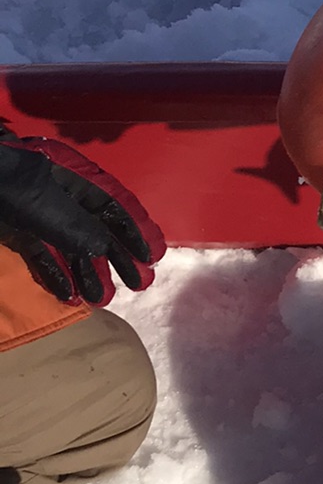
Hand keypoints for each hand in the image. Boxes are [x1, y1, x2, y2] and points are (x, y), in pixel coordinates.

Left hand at [0, 137, 156, 303]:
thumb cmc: (9, 187)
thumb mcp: (47, 206)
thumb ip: (78, 228)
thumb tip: (106, 249)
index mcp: (73, 184)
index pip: (111, 209)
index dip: (132, 233)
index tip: (149, 258)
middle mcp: (59, 201)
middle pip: (95, 231)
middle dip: (115, 259)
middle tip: (136, 286)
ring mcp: (36, 218)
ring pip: (70, 248)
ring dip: (87, 273)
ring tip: (101, 299)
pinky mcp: (16, 234)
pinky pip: (41, 257)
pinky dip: (56, 275)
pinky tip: (68, 294)